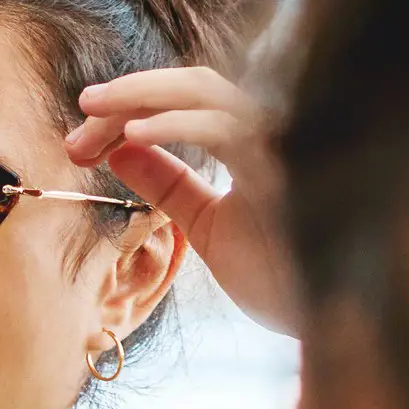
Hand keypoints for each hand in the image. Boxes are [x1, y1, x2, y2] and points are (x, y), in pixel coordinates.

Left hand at [68, 68, 298, 335]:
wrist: (327, 324)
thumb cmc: (277, 274)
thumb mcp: (206, 225)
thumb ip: (169, 185)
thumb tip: (121, 150)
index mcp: (254, 141)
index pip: (190, 102)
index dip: (134, 108)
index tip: (82, 139)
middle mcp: (272, 129)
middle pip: (195, 84)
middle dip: (131, 93)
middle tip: (81, 109)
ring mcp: (283, 141)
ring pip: (207, 91)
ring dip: (142, 97)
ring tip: (93, 116)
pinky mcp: (286, 164)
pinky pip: (226, 127)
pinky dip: (176, 123)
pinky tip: (132, 137)